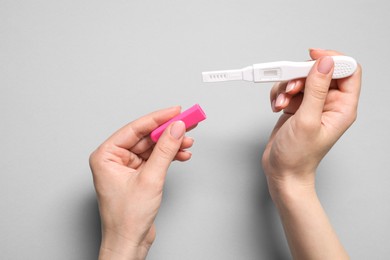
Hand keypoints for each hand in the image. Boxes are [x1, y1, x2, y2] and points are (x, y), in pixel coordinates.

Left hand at [89, 106, 194, 259]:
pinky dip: (168, 156)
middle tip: (187, 123)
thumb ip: (165, 150)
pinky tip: (181, 154)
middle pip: (145, 137)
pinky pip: (154, 159)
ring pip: (152, 147)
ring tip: (188, 142)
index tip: (176, 111)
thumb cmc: (127, 218)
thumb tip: (176, 129)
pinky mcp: (137, 175)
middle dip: (167, 132)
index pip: (135, 129)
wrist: (129, 242)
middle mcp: (114, 159)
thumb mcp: (150, 179)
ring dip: (170, 145)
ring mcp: (126, 167)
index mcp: (106, 155)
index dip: (158, 118)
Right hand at [261, 49, 360, 258]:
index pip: (348, 71)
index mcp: (342, 107)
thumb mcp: (308, 120)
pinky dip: (279, 94)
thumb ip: (316, 90)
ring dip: (286, 86)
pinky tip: (277, 106)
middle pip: (320, 72)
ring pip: (301, 79)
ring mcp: (312, 105)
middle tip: (291, 87)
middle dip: (301, 75)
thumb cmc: (298, 156)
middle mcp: (329, 104)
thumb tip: (325, 63)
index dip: (333, 60)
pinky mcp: (297, 107)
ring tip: (282, 103)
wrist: (281, 172)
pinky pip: (288, 88)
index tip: (313, 57)